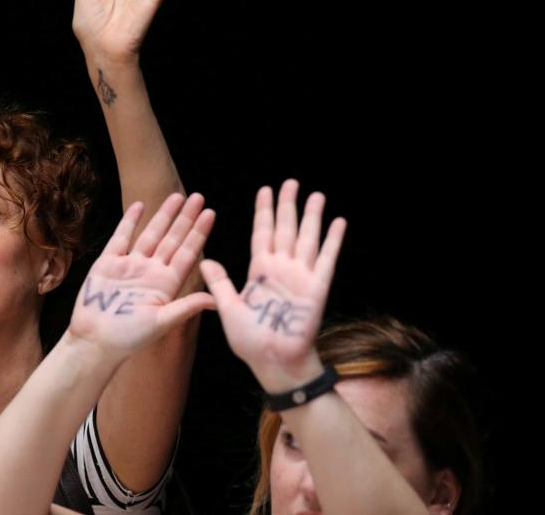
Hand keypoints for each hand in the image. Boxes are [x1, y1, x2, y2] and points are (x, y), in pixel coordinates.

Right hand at [68, 193, 214, 358]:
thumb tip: (216, 300)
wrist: (95, 342)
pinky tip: (140, 205)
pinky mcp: (109, 263)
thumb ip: (186, 307)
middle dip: (185, 218)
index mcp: (167, 284)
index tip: (210, 214)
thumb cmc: (129, 338)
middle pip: (173, 239)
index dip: (199, 233)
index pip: (188, 253)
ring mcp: (130, 265)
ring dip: (163, 215)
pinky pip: (122, 237)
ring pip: (151, 234)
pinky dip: (130, 221)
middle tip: (198, 197)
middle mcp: (151, 271)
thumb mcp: (162, 322)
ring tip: (177, 196)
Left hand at [201, 180, 345, 392]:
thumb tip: (205, 260)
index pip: (262, 233)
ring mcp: (301, 276)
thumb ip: (221, 282)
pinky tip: (338, 222)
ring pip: (307, 238)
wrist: (274, 362)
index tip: (265, 190)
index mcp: (259, 271)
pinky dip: (333, 240)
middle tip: (291, 182)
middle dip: (288, 206)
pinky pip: (326, 259)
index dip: (264, 211)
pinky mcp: (317, 288)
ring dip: (312, 217)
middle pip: (285, 229)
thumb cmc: (251, 340)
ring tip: (316, 195)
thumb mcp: (229, 308)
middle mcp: (281, 269)